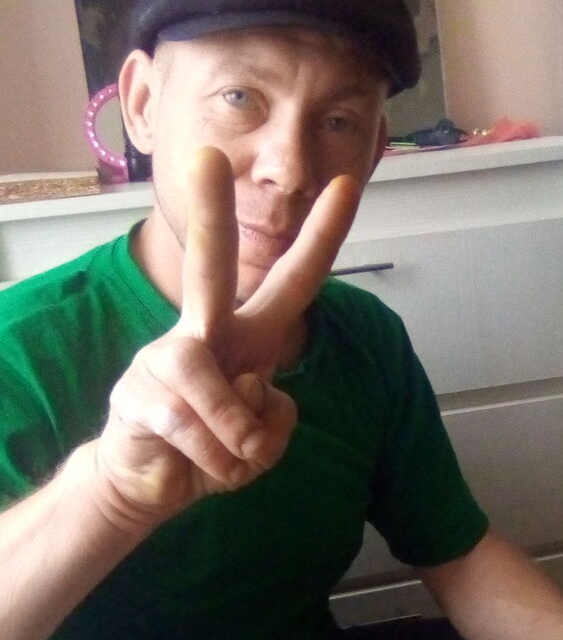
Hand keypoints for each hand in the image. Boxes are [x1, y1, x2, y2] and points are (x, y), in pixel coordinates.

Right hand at [95, 147, 359, 527]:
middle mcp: (203, 330)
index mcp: (246, 334)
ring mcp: (165, 357)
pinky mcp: (137, 395)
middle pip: (208, 264)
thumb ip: (273, 420)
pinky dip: (217, 464)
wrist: (148, 484)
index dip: (322, 237)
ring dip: (241, 441)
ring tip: (227, 455)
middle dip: (208, 212)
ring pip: (226, 391)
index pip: (292, 281)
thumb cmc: (211, 448)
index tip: (347, 184)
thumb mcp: (262, 443)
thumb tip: (248, 387)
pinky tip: (196, 462)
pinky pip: (200, 432)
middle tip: (203, 155)